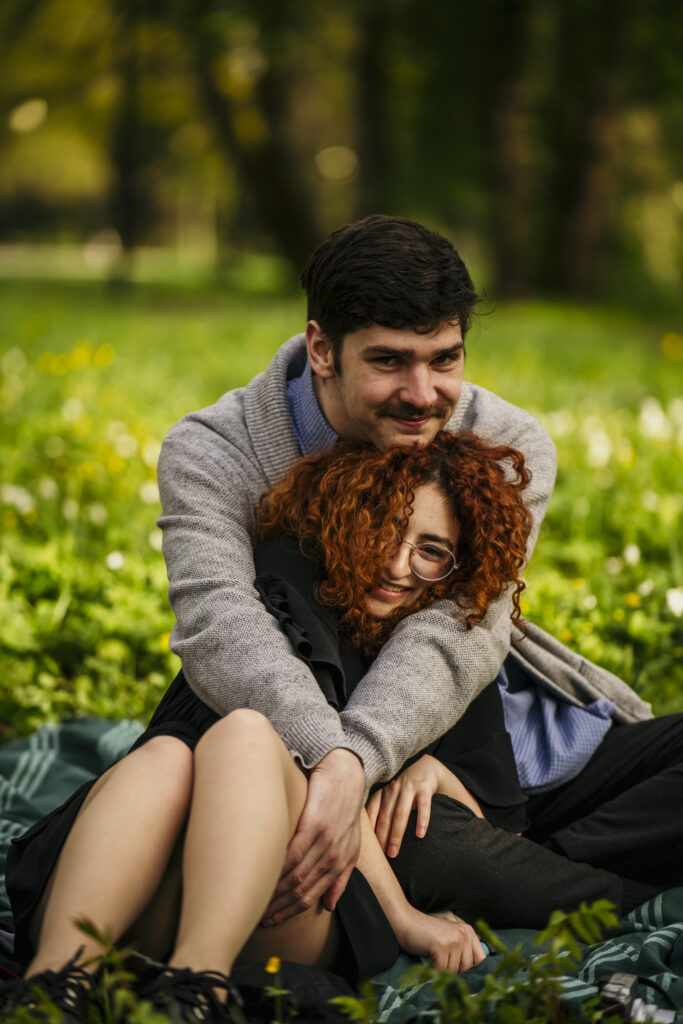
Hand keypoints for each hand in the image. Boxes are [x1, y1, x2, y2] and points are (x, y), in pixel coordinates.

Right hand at [262, 748, 364, 924]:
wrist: (345, 772)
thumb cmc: (342, 806)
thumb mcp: (350, 843)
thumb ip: (341, 875)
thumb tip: (329, 905)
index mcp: (343, 862)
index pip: (313, 896)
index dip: (291, 912)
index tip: (272, 920)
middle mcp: (335, 855)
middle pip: (302, 890)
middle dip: (279, 907)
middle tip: (257, 917)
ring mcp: (325, 840)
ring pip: (296, 875)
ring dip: (275, 891)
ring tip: (256, 899)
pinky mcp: (314, 823)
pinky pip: (293, 853)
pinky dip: (278, 867)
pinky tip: (264, 874)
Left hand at [366, 755, 483, 857]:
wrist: (425, 767)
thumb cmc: (403, 788)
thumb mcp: (389, 794)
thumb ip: (378, 810)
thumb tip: (364, 837)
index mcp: (381, 792)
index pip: (371, 813)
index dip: (368, 832)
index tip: (365, 850)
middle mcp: (392, 788)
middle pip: (384, 817)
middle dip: (381, 838)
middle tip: (378, 858)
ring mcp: (408, 787)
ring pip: (400, 813)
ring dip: (396, 834)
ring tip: (393, 852)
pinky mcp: (424, 787)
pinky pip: (423, 805)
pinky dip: (422, 820)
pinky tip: (420, 834)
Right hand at [395, 907, 486, 972]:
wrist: (406, 921)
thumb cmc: (426, 934)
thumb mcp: (450, 938)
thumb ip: (462, 952)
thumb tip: (473, 976)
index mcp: (469, 932)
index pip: (482, 960)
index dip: (473, 971)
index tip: (465, 978)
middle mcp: (464, 934)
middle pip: (467, 968)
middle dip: (454, 971)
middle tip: (441, 965)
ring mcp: (454, 939)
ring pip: (454, 971)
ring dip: (442, 971)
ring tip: (433, 960)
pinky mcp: (442, 946)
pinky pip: (442, 970)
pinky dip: (433, 970)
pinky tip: (428, 961)